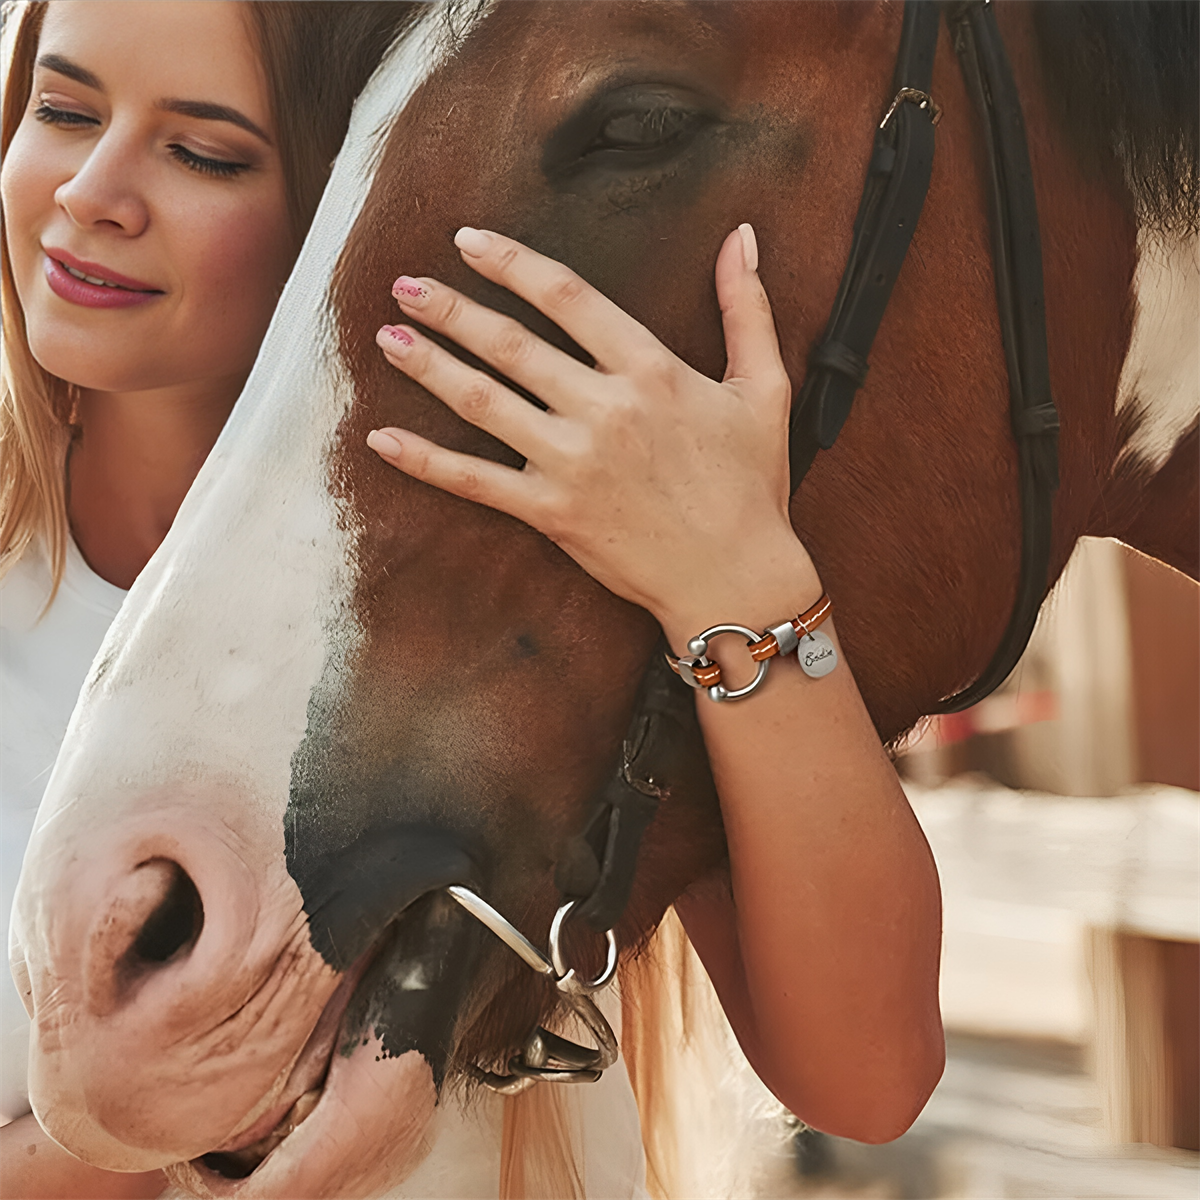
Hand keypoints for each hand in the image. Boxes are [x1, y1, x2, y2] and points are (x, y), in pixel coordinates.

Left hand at [367, 225, 819, 638]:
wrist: (734, 578)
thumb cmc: (751, 485)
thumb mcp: (765, 388)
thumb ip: (747, 307)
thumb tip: (744, 235)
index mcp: (650, 370)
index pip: (567, 296)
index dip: (511, 262)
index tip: (469, 241)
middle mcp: (603, 409)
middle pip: (511, 344)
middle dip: (451, 308)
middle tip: (405, 284)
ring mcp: (572, 463)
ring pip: (484, 403)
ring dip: (430, 366)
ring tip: (387, 337)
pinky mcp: (552, 513)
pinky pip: (475, 482)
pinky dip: (425, 461)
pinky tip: (382, 439)